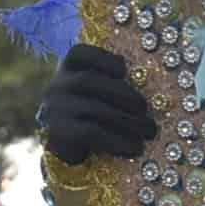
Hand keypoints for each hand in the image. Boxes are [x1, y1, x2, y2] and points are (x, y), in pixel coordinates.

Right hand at [40, 43, 158, 163]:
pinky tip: (135, 148)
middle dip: (123, 94)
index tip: (124, 70)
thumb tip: (149, 83)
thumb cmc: (91, 118)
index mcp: (68, 70)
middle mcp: (56, 86)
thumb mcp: (98, 96)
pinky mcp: (58, 134)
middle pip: (89, 81)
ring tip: (149, 131)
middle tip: (146, 109)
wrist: (66, 152)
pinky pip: (91, 132)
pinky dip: (117, 140)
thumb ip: (113, 84)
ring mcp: (55, 110)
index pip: (79, 53)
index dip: (102, 58)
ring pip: (94, 108)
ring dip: (128, 121)